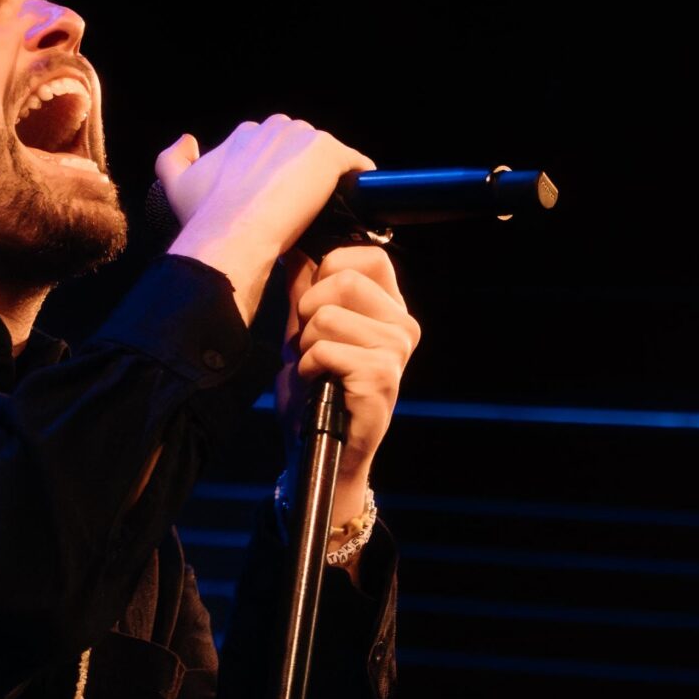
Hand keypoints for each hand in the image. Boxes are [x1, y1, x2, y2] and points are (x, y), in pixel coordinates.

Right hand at [157, 115, 374, 321]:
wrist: (231, 233)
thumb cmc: (205, 215)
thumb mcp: (175, 184)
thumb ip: (172, 158)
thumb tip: (186, 140)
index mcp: (246, 134)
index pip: (272, 145)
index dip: (276, 173)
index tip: (276, 198)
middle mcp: (275, 127)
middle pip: (301, 147)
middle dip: (302, 172)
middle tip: (298, 208)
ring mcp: (304, 138)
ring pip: (326, 157)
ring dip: (327, 178)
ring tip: (325, 211)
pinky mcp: (329, 154)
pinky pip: (355, 165)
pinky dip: (358, 179)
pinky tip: (355, 203)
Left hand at [276, 244, 420, 516]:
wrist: (317, 447)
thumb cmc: (314, 392)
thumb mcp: (304, 334)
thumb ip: (304, 293)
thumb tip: (295, 251)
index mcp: (390, 308)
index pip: (367, 256)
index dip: (328, 271)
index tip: (314, 306)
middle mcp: (403, 325)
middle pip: (343, 280)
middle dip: (308, 312)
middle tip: (310, 345)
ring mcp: (397, 351)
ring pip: (328, 316)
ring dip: (306, 345)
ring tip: (316, 368)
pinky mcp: (382, 377)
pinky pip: (325, 350)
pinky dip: (307, 367)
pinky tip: (318, 384)